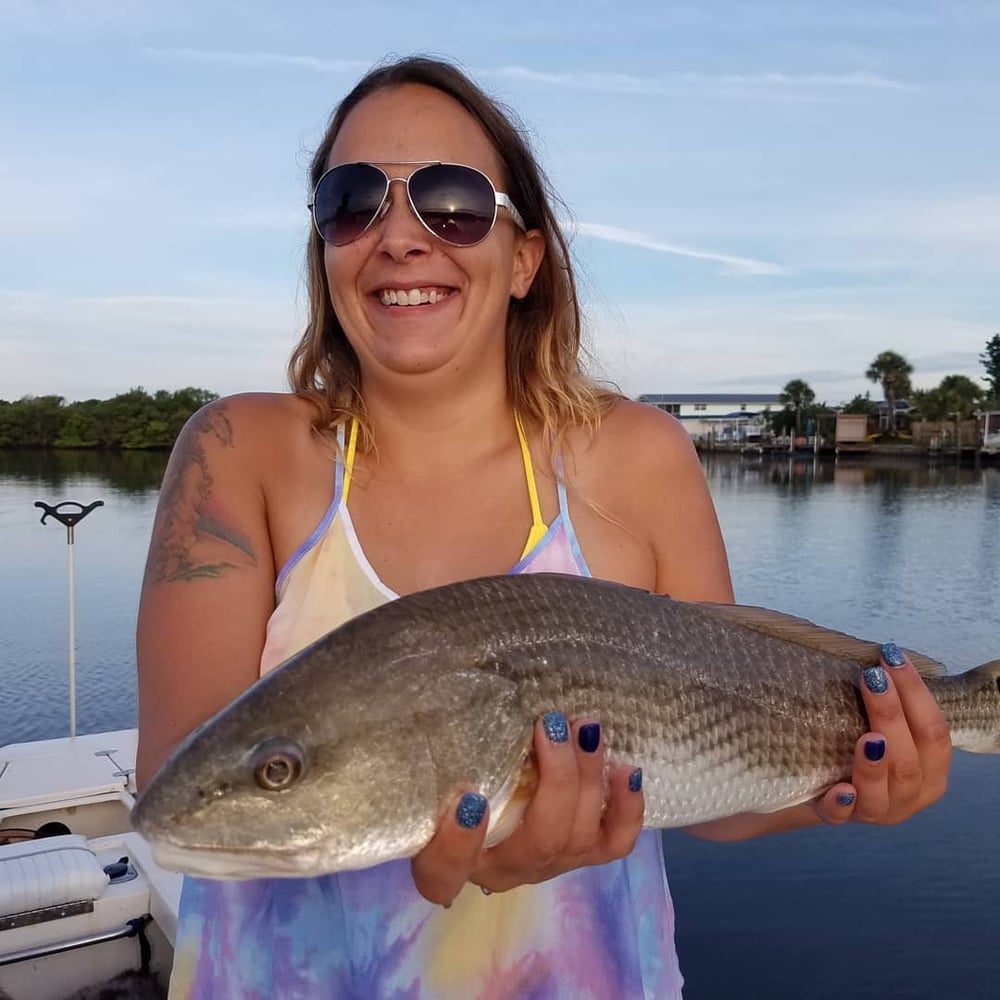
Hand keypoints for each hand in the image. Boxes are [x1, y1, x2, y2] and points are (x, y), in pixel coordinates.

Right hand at [410, 713, 644, 906]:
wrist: (490, 797)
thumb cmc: (452, 777)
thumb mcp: (433, 773)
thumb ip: (435, 757)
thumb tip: (439, 708)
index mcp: (451, 859)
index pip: (442, 871)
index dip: (457, 844)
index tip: (470, 798)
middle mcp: (503, 869)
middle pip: (537, 844)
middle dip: (555, 781)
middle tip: (551, 723)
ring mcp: (549, 863)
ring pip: (578, 835)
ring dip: (588, 778)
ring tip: (585, 728)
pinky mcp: (583, 852)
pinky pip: (614, 842)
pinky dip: (627, 808)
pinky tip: (626, 769)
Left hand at [812, 643, 951, 825]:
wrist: (814, 787)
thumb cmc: (855, 748)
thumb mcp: (882, 730)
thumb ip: (889, 708)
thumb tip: (880, 657)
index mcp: (930, 770)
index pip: (934, 731)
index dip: (916, 693)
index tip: (891, 656)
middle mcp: (909, 794)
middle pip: (909, 759)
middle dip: (892, 715)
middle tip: (872, 678)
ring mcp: (876, 810)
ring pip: (883, 791)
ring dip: (875, 764)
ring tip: (868, 739)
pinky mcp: (841, 819)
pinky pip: (843, 816)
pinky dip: (841, 803)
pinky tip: (839, 790)